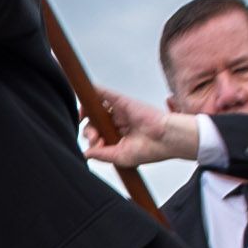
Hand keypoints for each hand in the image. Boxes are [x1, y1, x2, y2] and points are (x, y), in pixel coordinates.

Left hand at [81, 87, 201, 171]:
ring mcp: (119, 111)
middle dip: (90, 131)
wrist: (165, 139)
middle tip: (95, 138)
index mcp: (119, 136)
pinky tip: (82, 91)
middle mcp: (118, 123)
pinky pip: (105, 93)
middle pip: (95, 122)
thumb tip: (86, 154)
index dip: (93, 139)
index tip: (96, 144)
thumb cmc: (151, 149)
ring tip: (86, 122)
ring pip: (97, 108)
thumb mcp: (120, 156)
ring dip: (87, 113)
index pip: (99, 135)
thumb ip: (102, 154)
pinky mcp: (122, 101)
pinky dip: (93, 91)